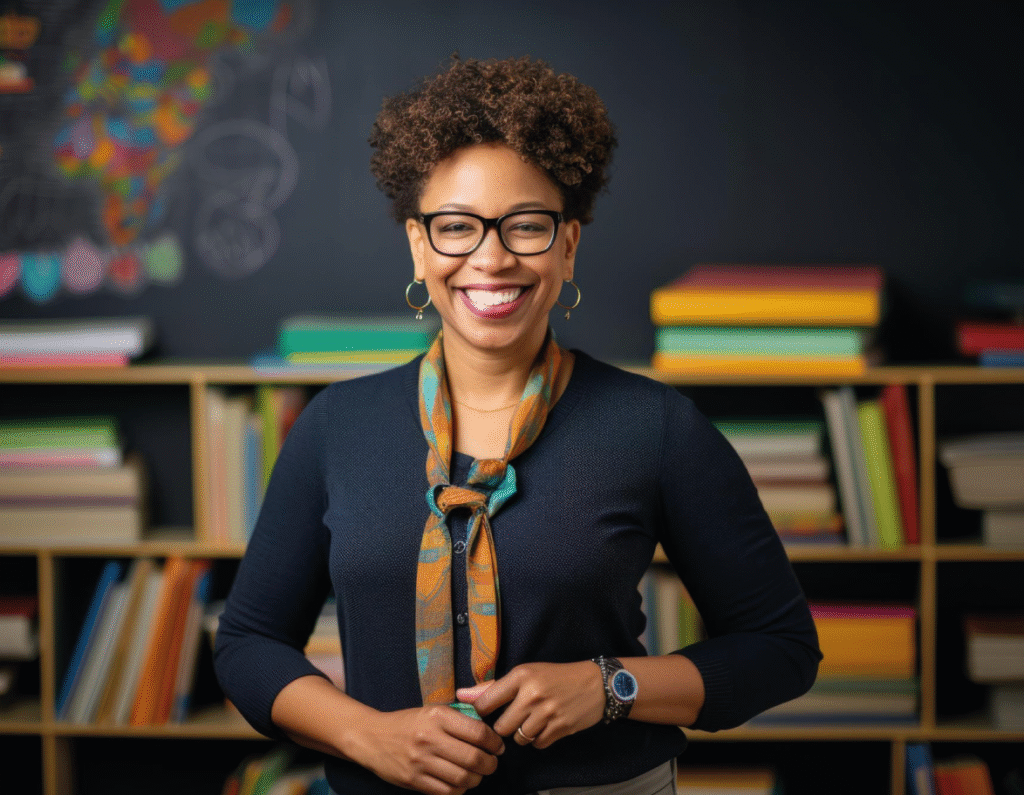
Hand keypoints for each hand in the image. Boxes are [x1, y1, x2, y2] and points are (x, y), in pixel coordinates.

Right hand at [350, 705, 504, 794]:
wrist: (373, 737)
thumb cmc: (409, 722)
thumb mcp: (433, 710)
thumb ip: (460, 716)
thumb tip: (490, 727)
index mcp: (437, 716)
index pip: (478, 732)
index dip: (494, 742)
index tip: (497, 746)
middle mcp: (429, 737)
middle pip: (474, 758)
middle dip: (490, 764)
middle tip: (491, 763)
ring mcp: (420, 761)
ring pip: (463, 778)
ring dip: (476, 779)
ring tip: (476, 774)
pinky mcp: (413, 780)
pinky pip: (447, 792)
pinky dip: (459, 790)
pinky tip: (459, 782)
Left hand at [456, 661, 605, 749]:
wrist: (596, 684)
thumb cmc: (556, 677)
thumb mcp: (526, 673)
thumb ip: (493, 687)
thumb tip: (461, 695)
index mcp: (521, 676)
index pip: (486, 703)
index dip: (483, 713)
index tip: (488, 713)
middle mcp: (532, 694)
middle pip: (501, 727)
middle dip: (506, 726)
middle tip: (517, 716)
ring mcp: (547, 713)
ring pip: (518, 738)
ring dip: (523, 733)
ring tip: (533, 720)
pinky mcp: (559, 728)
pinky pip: (537, 744)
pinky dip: (539, 739)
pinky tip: (546, 725)